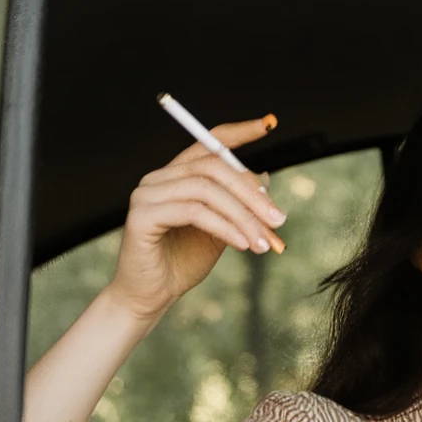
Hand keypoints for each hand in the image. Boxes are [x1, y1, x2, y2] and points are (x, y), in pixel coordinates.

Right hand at [102, 116, 287, 324]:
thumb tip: (266, 177)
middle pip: (213, 167)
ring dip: (243, 216)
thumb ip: (239, 205)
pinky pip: (194, 212)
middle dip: (252, 192)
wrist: (151, 296)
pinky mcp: (142, 216)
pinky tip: (243, 244)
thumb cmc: (183, 262)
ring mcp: (147, 194)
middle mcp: (159, 178)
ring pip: (206, 189)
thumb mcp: (222, 230)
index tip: (267, 125)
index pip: (208, 143)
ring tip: (264, 242)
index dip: (238, 132)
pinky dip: (225, 227)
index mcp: (177, 175)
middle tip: (279, 219)